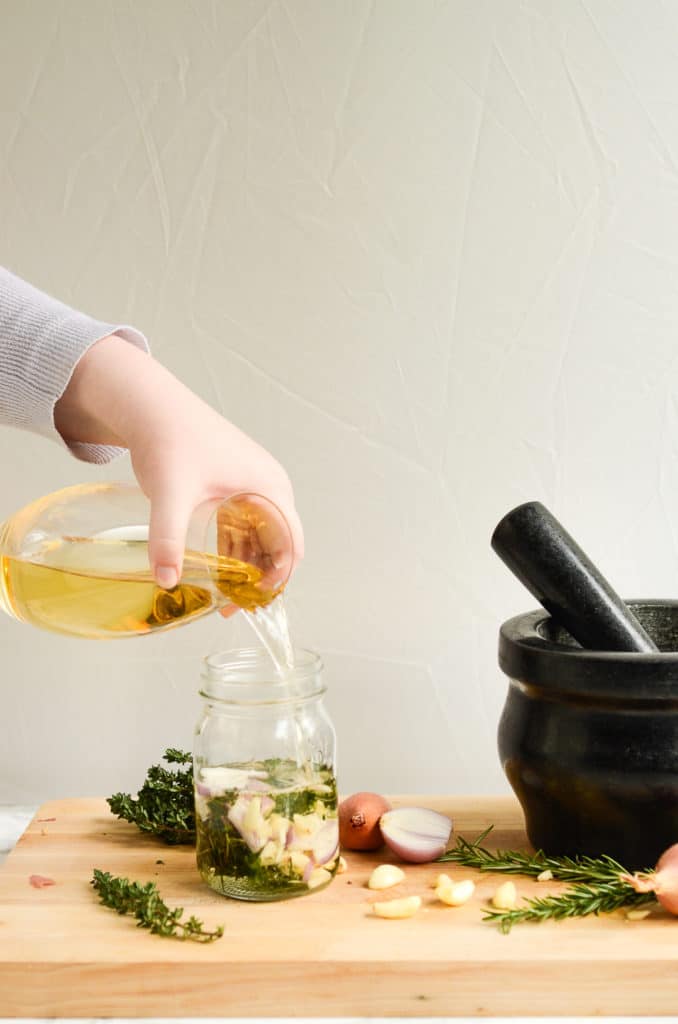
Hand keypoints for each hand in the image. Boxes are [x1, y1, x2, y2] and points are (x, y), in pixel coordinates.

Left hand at [54, 335, 303, 588]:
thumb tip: (166, 580)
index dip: (279, 575)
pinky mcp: (232, 487)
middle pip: (279, 543)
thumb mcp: (171, 491)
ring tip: (224, 596)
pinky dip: (235, 550)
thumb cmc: (171, 439)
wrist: (151, 407)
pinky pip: (244, 527)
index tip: (253, 599)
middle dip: (262, 578)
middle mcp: (267, 487)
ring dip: (247, 567)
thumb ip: (168, 537)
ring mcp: (251, 486)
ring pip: (261, 537)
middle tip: (235, 606)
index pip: (291, 542)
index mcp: (269, 487)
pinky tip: (216, 571)